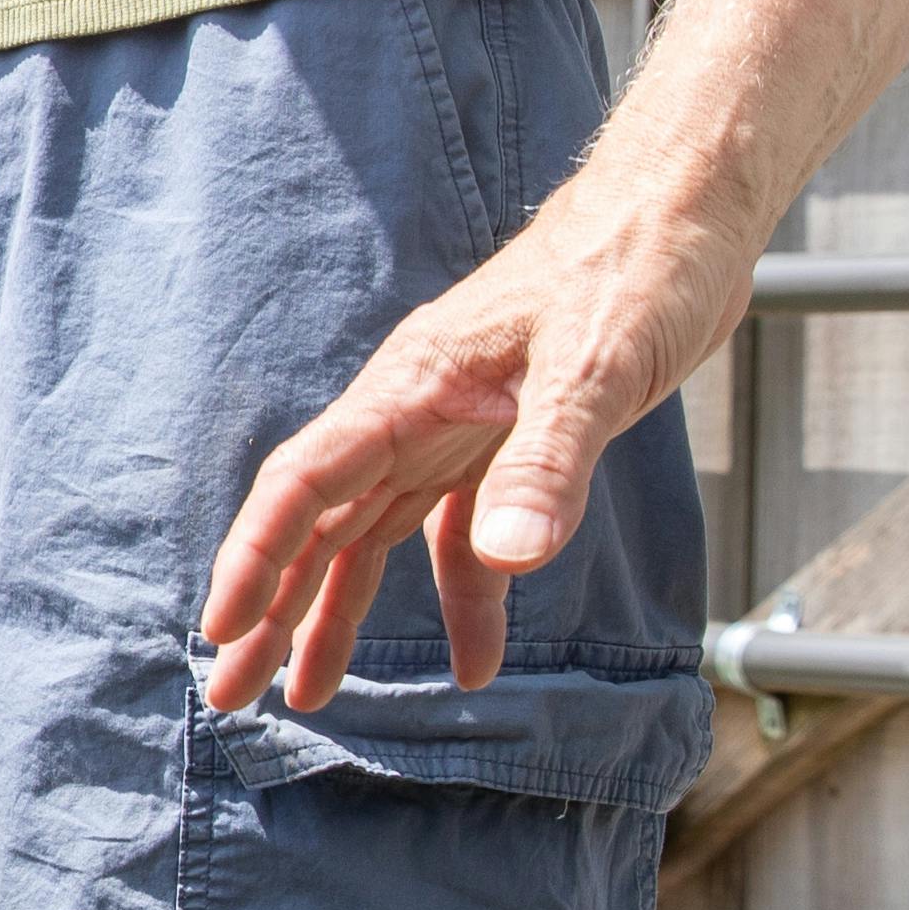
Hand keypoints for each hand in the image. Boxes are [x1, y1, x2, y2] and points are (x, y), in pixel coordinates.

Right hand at [197, 164, 764, 707]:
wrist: (687, 212)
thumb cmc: (636, 264)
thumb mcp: (596, 366)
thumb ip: (548, 464)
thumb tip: (509, 561)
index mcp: (412, 389)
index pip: (306, 483)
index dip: (257, 558)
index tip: (221, 628)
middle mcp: (416, 415)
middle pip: (321, 524)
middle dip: (272, 611)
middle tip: (231, 693)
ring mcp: (458, 431)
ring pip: (375, 536)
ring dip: (340, 614)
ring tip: (309, 697)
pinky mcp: (511, 443)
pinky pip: (463, 535)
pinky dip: (467, 602)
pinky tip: (474, 664)